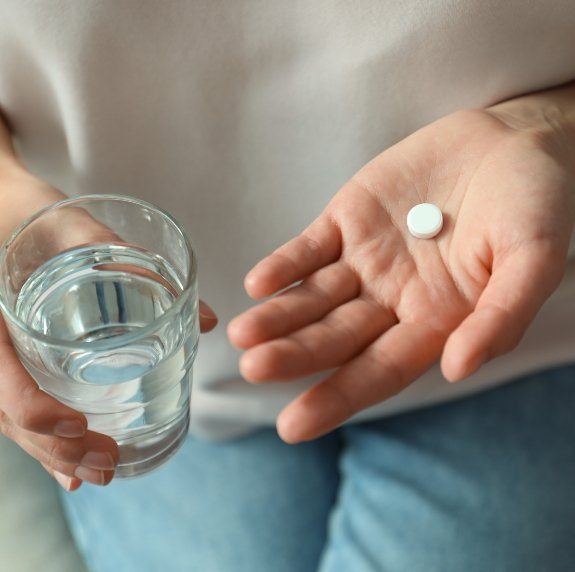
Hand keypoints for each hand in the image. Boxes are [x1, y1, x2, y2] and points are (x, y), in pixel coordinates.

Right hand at [0, 173, 217, 489]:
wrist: (0, 209)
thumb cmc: (33, 215)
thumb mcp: (76, 231)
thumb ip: (134, 265)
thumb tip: (209, 320)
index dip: (33, 409)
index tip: (79, 425)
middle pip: (7, 414)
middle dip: (55, 449)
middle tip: (107, 466)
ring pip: (11, 421)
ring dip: (53, 454)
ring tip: (103, 472)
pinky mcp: (11, 360)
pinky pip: (17, 407)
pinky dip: (44, 441)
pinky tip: (73, 466)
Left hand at [229, 86, 574, 443]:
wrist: (512, 141)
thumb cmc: (534, 205)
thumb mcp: (534, 261)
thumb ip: (500, 317)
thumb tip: (458, 369)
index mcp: (435, 321)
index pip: (377, 370)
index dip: (337, 397)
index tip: (293, 427)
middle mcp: (392, 299)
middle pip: (335, 337)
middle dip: (294, 355)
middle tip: (253, 370)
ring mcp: (365, 260)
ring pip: (313, 296)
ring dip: (278, 315)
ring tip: (243, 333)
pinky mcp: (348, 220)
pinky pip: (310, 247)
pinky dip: (285, 264)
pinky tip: (257, 283)